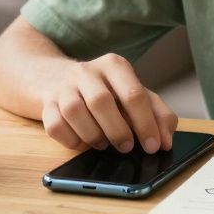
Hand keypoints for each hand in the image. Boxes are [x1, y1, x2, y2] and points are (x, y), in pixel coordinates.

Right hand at [40, 53, 178, 154]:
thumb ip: (157, 114)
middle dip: (117, 130)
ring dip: (92, 135)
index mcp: (114, 65)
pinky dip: (71, 140)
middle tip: (126, 147)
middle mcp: (87, 71)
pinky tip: (82, 141)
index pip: (133, 94)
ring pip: (74, 111)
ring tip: (103, 144)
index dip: (145, 124)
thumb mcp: (134, 94)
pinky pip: (55, 125)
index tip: (153, 146)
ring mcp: (64, 86)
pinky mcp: (46, 103)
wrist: (56, 78)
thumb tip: (166, 141)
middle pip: (101, 101)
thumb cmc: (104, 90)